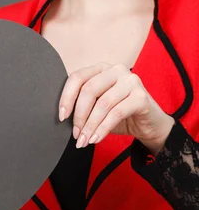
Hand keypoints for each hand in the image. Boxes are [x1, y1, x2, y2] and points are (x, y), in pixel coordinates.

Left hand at [59, 62, 174, 154]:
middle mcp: (116, 70)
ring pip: (102, 104)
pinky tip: (96, 139)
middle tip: (76, 134)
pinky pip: (116, 113)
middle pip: (88, 90)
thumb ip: (82, 104)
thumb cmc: (118, 114)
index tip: (62, 117)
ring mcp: (131, 81)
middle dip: (79, 116)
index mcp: (101, 69)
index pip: (77, 77)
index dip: (66, 97)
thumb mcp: (96, 107)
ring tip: (85, 140)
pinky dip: (103, 128)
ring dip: (90, 126)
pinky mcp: (141, 96)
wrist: (148, 124)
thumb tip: (62, 117)